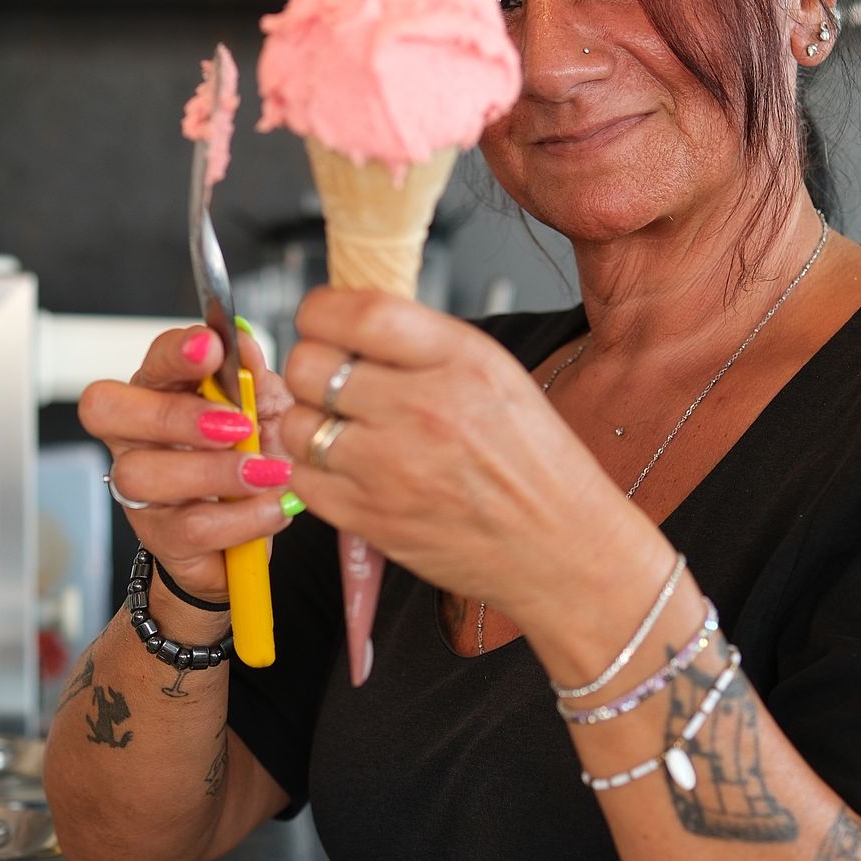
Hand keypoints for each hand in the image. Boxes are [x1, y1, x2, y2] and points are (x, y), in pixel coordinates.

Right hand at [79, 324, 297, 602]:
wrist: (254, 536)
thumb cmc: (251, 462)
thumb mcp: (267, 412)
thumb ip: (254, 378)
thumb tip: (242, 340)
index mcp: (161, 393)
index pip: (151, 362)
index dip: (176, 352)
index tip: (213, 348)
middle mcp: (136, 437)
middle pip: (108, 410)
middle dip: (174, 413)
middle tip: (235, 426)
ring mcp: (139, 489)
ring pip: (145, 473)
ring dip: (214, 472)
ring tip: (267, 474)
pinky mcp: (160, 537)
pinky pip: (189, 526)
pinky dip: (241, 517)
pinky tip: (273, 507)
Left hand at [278, 288, 660, 642]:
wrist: (562, 549)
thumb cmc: (534, 464)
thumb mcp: (498, 376)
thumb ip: (425, 345)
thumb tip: (351, 323)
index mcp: (461, 361)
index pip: (358, 313)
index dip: (320, 311)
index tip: (320, 320)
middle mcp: (424, 408)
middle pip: (311, 365)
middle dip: (312, 367)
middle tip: (332, 382)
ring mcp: (393, 468)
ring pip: (299, 423)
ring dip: (312, 422)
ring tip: (345, 430)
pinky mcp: (373, 518)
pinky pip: (303, 479)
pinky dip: (315, 471)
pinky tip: (348, 470)